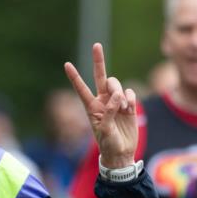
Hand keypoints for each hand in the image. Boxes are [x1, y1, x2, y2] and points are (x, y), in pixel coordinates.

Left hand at [64, 43, 137, 168]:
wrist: (122, 152)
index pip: (81, 89)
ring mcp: (115, 101)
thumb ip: (109, 113)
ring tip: (122, 109)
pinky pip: (129, 93)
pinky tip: (129, 109)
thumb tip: (117, 96)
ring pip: (117, 85)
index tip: (66, 64)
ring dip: (120, 94)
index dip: (75, 76)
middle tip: (96, 45)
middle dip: (98, 61)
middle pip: (100, 76)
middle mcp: (102, 101)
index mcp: (91, 107)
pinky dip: (130, 99)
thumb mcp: (104, 131)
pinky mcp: (128, 104)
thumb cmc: (108, 144)